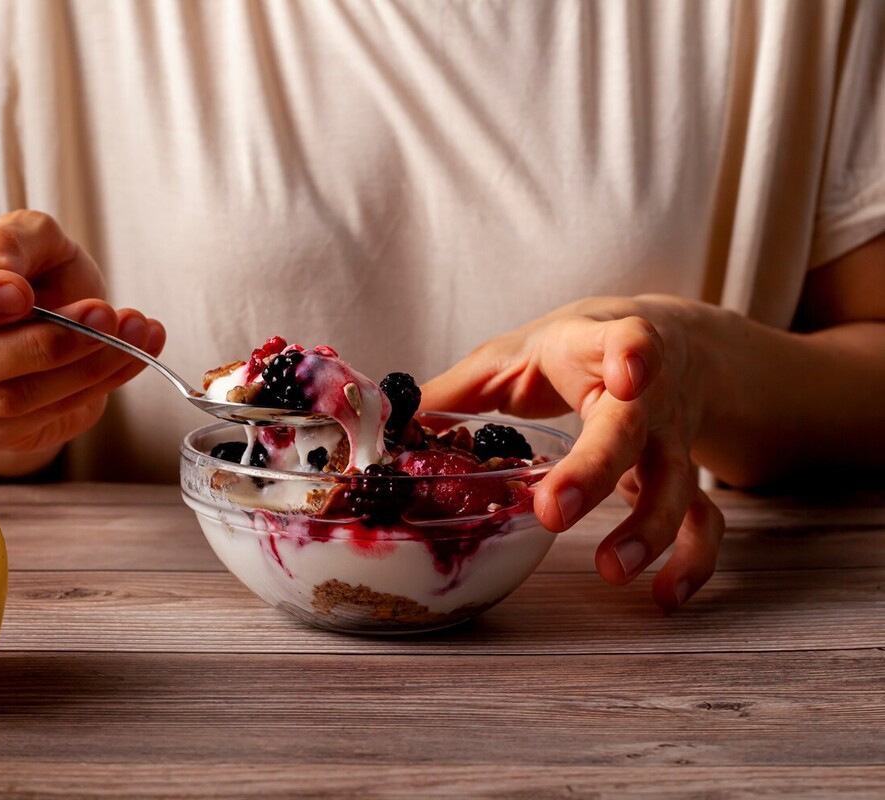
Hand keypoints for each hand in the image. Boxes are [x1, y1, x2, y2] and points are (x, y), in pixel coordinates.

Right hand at [0, 210, 166, 477]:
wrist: (58, 321)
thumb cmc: (33, 276)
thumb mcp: (32, 239)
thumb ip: (9, 242)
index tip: (24, 293)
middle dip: (45, 340)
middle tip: (106, 314)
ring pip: (10, 398)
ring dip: (86, 365)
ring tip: (136, 332)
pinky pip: (39, 419)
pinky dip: (95, 386)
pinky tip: (129, 357)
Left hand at [421, 294, 724, 611]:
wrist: (670, 343)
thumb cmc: (574, 349)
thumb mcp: (514, 354)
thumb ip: (456, 393)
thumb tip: (386, 431)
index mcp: (596, 349)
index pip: (624, 340)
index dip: (631, 354)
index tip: (628, 373)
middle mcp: (645, 395)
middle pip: (633, 429)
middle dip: (597, 469)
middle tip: (555, 510)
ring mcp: (672, 437)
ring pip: (678, 482)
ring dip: (650, 528)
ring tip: (614, 570)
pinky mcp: (686, 475)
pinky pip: (704, 521)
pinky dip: (691, 561)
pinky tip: (666, 598)